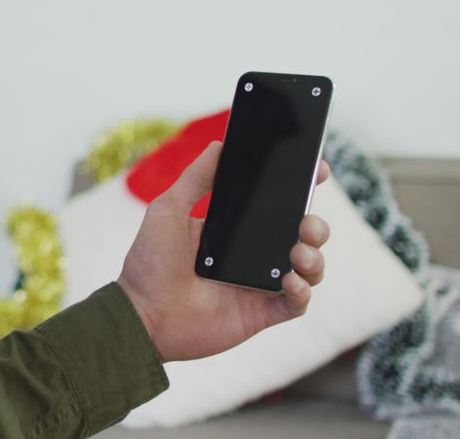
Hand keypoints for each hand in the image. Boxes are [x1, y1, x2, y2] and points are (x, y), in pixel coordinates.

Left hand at [116, 141, 330, 361]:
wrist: (141, 313)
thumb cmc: (148, 263)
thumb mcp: (168, 210)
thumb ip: (195, 178)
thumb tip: (219, 145)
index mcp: (233, 228)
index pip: (277, 205)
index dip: (302, 188)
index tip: (318, 171)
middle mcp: (250, 255)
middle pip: (301, 235)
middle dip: (315, 225)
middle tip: (306, 222)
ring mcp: (258, 284)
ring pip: (308, 268)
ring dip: (314, 256)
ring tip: (298, 251)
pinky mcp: (260, 313)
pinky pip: (297, 303)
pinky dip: (302, 291)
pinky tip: (290, 280)